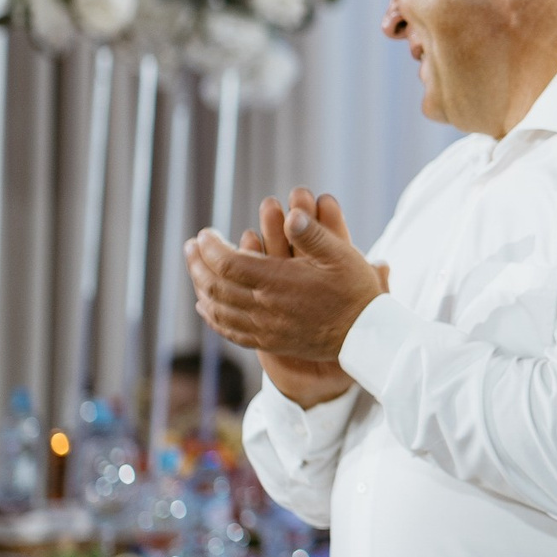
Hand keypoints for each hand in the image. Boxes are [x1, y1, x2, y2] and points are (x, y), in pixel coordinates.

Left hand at [186, 187, 386, 397]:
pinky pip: (230, 331)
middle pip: (216, 286)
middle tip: (190, 246)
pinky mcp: (269, 342)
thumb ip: (313, 235)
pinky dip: (212, 316)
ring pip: (218, 309)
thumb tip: (291, 215)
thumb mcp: (342, 256)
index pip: (228, 263)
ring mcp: (265, 328)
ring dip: (200, 287)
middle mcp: (265, 307)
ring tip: (195, 269)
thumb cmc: (355, 291)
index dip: (211, 247)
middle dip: (198, 264)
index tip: (206, 233)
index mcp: (279, 282)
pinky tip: (206, 305)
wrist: (365, 336)